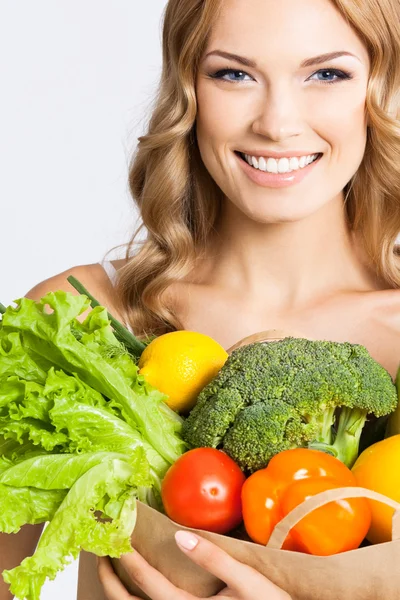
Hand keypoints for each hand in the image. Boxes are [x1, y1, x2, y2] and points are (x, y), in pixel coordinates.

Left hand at [97, 530, 291, 599]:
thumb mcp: (246, 581)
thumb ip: (213, 559)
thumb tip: (180, 536)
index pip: (145, 579)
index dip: (126, 554)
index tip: (113, 530)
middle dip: (108, 576)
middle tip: (97, 549)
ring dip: (116, 589)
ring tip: (108, 565)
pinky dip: (133, 598)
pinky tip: (136, 585)